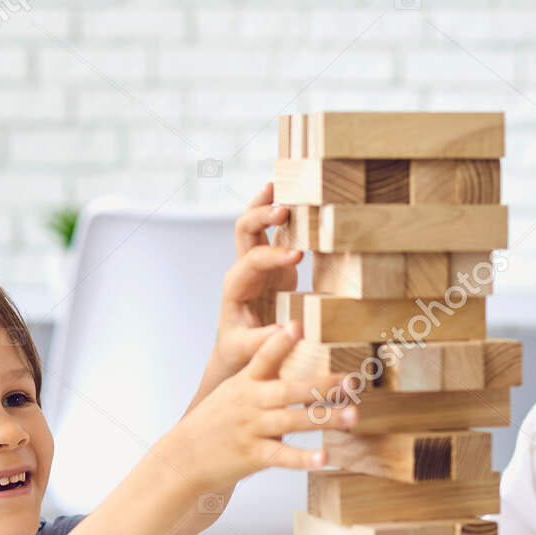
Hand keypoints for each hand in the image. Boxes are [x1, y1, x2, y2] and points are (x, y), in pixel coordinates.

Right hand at [157, 319, 353, 498]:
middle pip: (289, 390)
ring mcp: (253, 429)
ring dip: (325, 418)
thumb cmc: (214, 422)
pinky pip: (283, 456)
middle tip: (352, 380)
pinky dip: (304, 458)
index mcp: (246, 383)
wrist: (185, 457)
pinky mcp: (254, 455)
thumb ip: (262, 376)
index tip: (297, 325)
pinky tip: (325, 458)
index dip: (279, 341)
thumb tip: (292, 357)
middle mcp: (250, 403)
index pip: (263, 357)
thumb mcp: (232, 391)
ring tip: (352, 415)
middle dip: (322, 384)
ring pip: (293, 421)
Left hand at [210, 183, 300, 379]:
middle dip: (262, 215)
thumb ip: (263, 341)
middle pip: (245, 229)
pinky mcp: (273, 266)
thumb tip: (286, 332)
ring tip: (281, 182)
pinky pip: (275, 234)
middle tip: (285, 208)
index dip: (274, 256)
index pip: (253, 261)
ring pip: (256, 224)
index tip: (299, 257)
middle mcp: (244, 269)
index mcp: (236, 287)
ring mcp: (258, 264)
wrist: (236, 352)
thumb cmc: (239, 353)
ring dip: (266, 202)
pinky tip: (295, 197)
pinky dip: (282, 215)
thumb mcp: (246, 351)